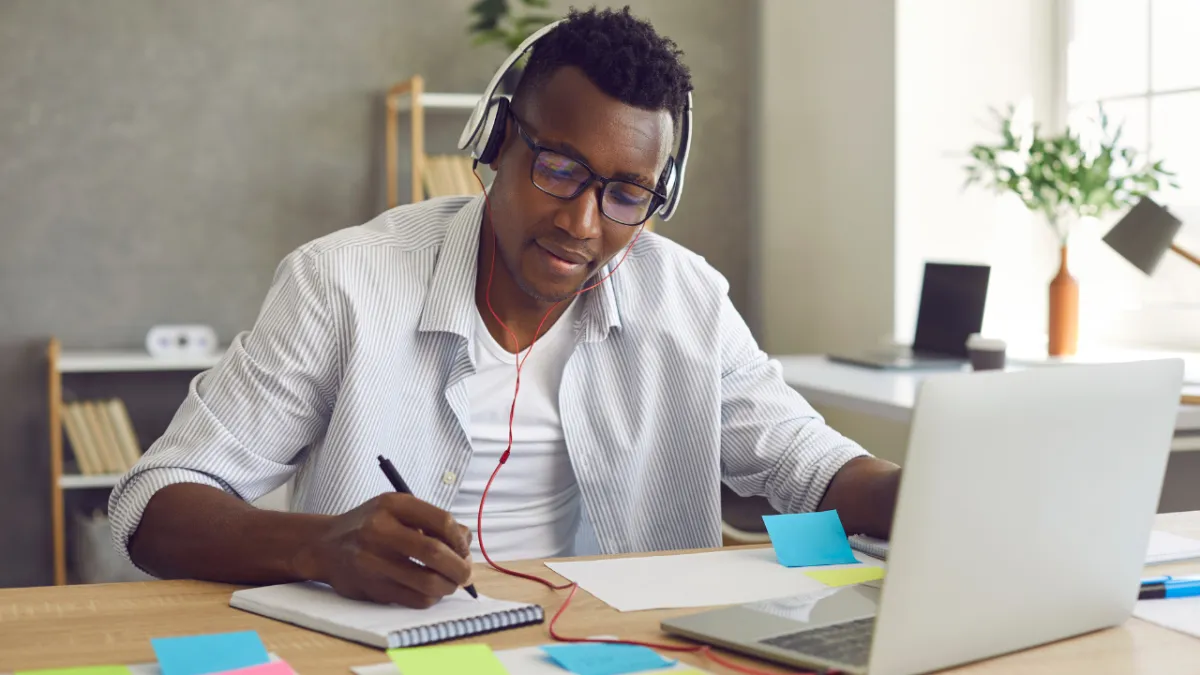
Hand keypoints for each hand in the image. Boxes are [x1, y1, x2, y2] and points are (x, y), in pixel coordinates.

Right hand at [292, 493, 473, 607]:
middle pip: (435, 553)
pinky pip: (415, 599)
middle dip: (460, 567)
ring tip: (451, 583)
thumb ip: (432, 521)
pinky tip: (431, 590)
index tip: (464, 550)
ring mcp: (373, 561)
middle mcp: (379, 531)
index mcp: (391, 505)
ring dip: (449, 586)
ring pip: (428, 582)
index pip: (441, 521)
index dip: (460, 539)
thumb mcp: (397, 510)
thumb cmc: (371, 525)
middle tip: (466, 573)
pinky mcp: (372, 588)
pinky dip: (431, 598)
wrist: (326, 546)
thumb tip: (467, 541)